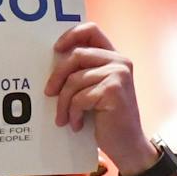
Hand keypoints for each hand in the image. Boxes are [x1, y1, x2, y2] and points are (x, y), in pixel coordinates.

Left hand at [44, 22, 160, 175]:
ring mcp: (118, 74)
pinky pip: (79, 98)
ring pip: (74, 80)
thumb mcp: (94, 90)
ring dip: (63, 103)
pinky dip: (73, 114)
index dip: (71, 35)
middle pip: (76, 56)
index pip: (92, 30)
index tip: (56, 50)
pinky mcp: (113, 90)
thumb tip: (52, 63)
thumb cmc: (107, 119)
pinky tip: (76, 125)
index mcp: (114, 57)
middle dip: (57, 76)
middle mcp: (119, 61)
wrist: (127, 144)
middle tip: (48, 93)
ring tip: (64, 118)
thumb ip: (83, 72)